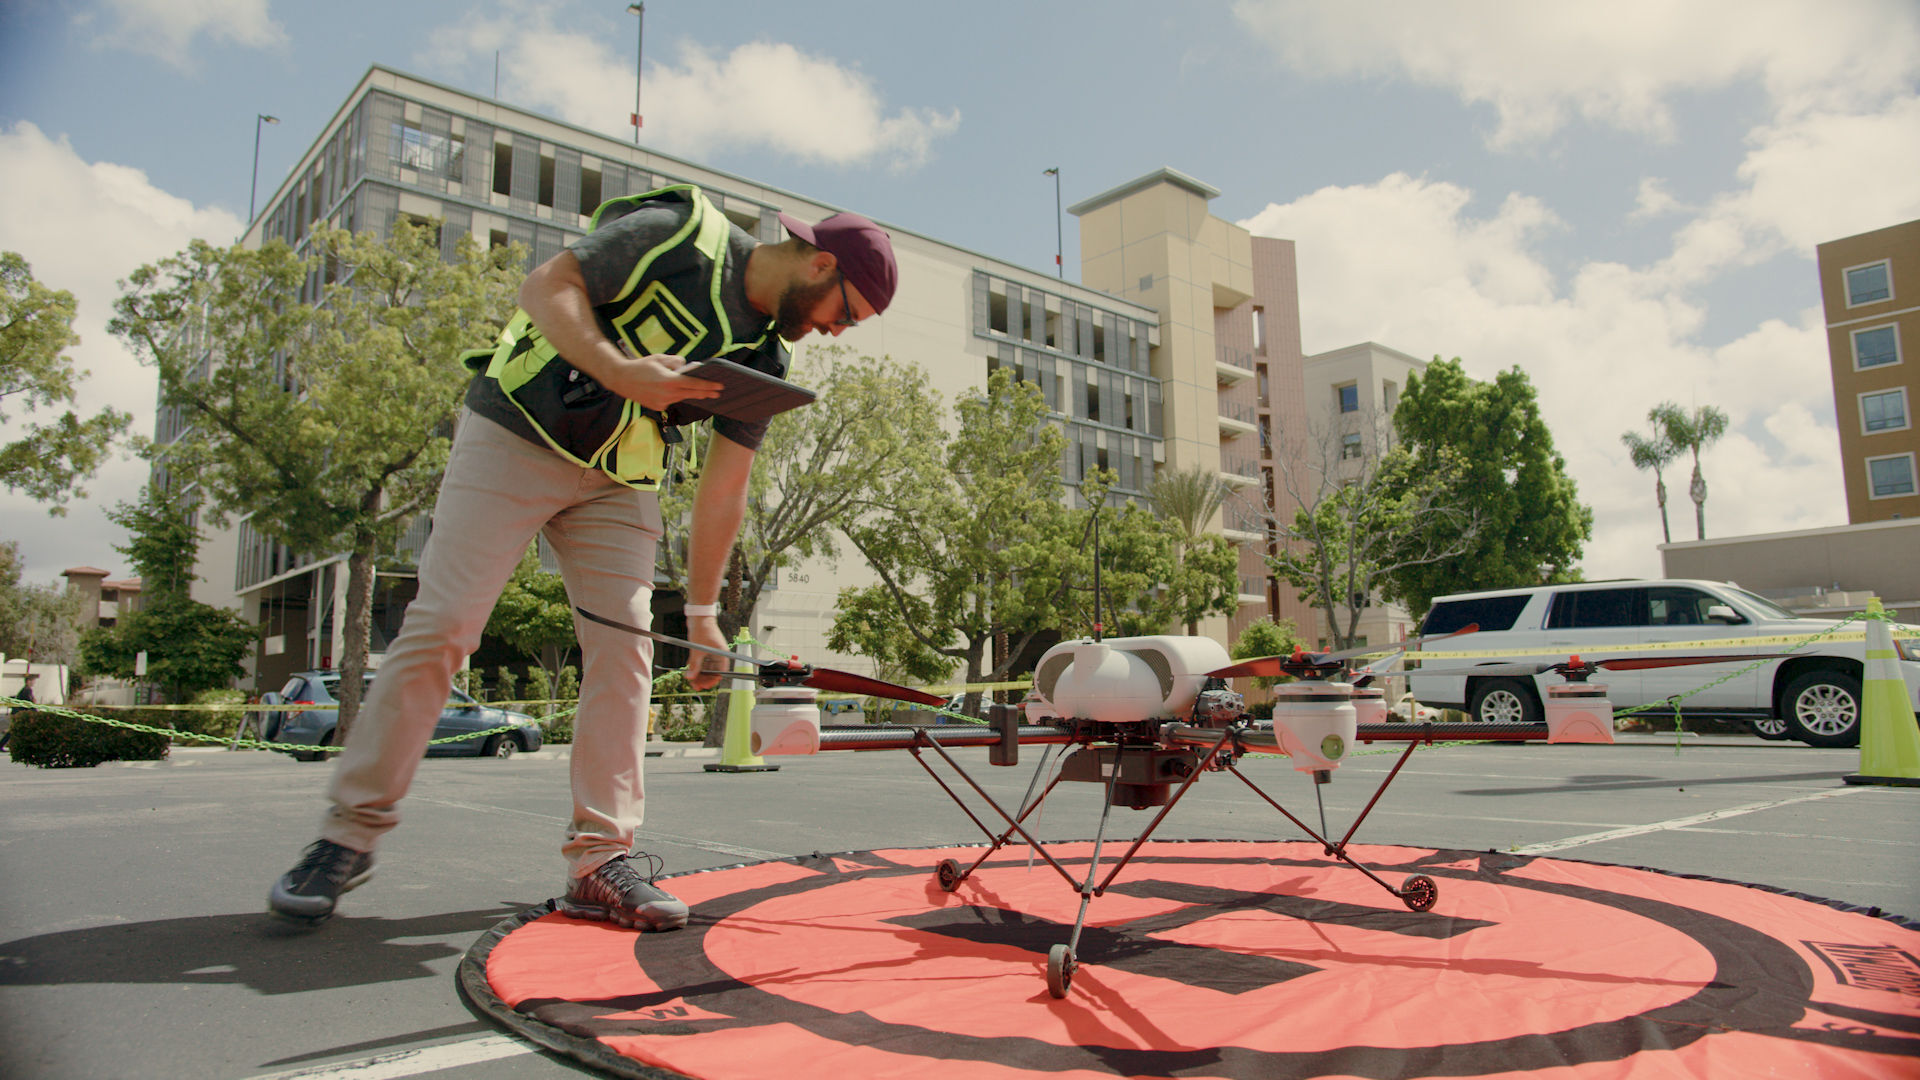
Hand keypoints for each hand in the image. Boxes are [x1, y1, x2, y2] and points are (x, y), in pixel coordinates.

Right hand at [607, 352, 722, 412]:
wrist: (621, 379)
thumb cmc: (641, 366)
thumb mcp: (660, 358)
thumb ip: (677, 361)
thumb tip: (689, 367)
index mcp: (670, 380)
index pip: (694, 384)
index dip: (708, 385)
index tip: (719, 386)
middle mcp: (668, 393)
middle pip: (693, 394)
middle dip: (706, 393)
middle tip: (718, 392)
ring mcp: (663, 402)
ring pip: (682, 397)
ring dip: (689, 393)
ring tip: (698, 390)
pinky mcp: (658, 407)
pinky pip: (672, 400)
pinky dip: (674, 395)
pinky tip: (669, 390)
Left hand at [683, 617, 730, 690]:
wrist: (698, 616)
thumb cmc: (702, 630)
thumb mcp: (697, 650)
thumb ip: (694, 665)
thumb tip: (690, 677)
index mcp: (722, 654)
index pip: (720, 672)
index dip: (712, 680)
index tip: (705, 686)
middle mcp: (718, 654)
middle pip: (712, 671)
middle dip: (704, 678)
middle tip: (695, 685)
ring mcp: (711, 652)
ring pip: (706, 667)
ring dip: (699, 674)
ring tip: (691, 680)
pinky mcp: (704, 649)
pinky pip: (701, 661)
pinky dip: (696, 666)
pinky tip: (689, 671)